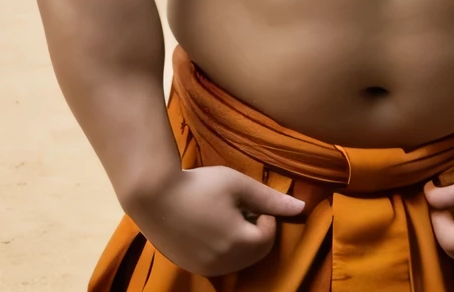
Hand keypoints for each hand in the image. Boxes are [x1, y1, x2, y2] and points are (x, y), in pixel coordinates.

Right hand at [125, 166, 304, 276]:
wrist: (152, 196)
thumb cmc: (200, 186)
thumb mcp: (239, 185)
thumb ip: (270, 200)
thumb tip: (301, 208)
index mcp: (238, 243)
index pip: (268, 237)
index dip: (265, 217)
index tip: (250, 201)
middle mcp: (222, 263)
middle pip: (255, 253)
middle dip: (256, 232)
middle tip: (240, 208)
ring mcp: (203, 268)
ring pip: (237, 261)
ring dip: (241, 243)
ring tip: (225, 216)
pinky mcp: (188, 266)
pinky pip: (218, 264)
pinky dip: (223, 250)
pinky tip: (209, 228)